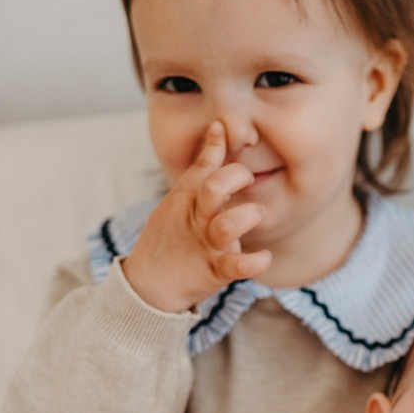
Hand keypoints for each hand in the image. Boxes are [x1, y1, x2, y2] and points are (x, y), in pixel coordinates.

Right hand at [122, 122, 272, 311]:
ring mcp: (208, 245)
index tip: (223, 131)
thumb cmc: (171, 237)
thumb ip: (203, 166)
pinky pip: (238, 266)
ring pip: (228, 226)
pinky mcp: (216, 272)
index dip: (216, 145)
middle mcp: (199, 218)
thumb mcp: (181, 197)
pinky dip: (255, 262)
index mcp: (190, 198)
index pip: (205, 165)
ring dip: (246, 218)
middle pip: (215, 188)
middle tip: (246, 180)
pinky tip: (264, 257)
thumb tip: (219, 127)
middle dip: (235, 178)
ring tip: (253, 217)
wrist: (148, 284)